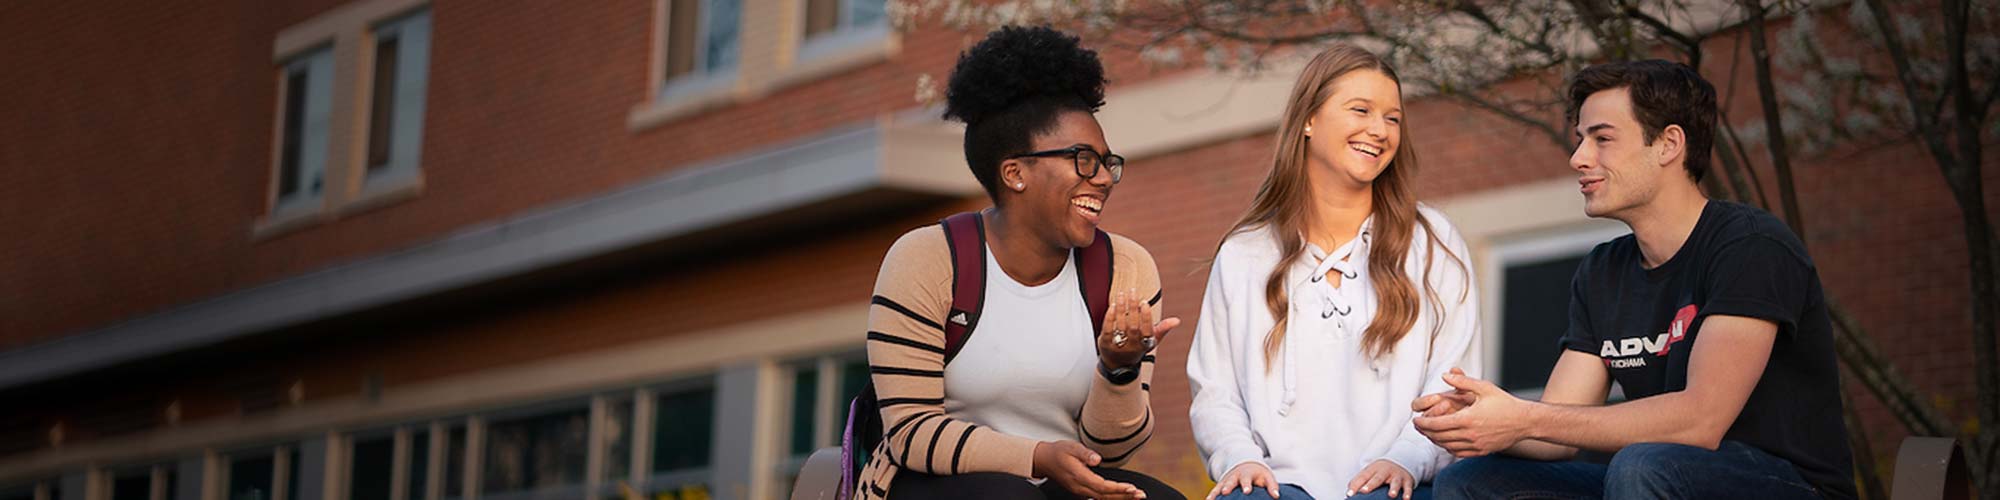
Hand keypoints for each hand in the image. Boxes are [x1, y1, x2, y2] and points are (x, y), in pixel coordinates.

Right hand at [1034, 441, 1145, 499]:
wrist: (1044, 460)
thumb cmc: (1059, 451)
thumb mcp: (1071, 447)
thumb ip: (1084, 453)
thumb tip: (1097, 459)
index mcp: (1078, 476)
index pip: (1101, 486)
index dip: (1117, 488)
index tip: (1132, 487)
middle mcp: (1080, 487)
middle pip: (1105, 496)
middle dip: (1124, 496)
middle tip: (1141, 495)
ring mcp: (1080, 491)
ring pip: (1103, 499)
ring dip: (1121, 498)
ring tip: (1137, 496)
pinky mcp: (1081, 491)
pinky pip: (1099, 497)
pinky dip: (1113, 497)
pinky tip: (1124, 496)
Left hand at [1098, 288, 1180, 368]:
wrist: (1118, 365)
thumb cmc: (1137, 348)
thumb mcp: (1151, 341)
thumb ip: (1163, 329)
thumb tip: (1176, 321)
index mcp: (1145, 344)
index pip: (1147, 330)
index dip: (1146, 317)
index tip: (1144, 302)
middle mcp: (1132, 346)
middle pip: (1133, 326)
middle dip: (1133, 308)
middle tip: (1133, 292)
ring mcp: (1118, 345)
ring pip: (1120, 326)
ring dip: (1121, 308)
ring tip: (1121, 294)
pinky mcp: (1105, 343)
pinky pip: (1107, 329)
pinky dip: (1110, 317)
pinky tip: (1112, 306)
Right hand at [1205, 461, 1277, 499]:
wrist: (1246, 465)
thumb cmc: (1259, 475)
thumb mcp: (1267, 478)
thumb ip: (1272, 486)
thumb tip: (1276, 496)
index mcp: (1248, 474)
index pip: (1247, 479)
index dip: (1246, 485)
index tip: (1247, 491)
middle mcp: (1235, 476)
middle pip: (1231, 481)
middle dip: (1228, 486)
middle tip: (1226, 492)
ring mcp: (1226, 480)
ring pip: (1220, 486)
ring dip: (1216, 492)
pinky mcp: (1221, 485)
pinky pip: (1214, 490)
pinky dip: (1211, 496)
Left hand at [1346, 460, 1413, 499]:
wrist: (1402, 460)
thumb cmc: (1382, 471)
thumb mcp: (1370, 472)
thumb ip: (1359, 481)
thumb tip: (1349, 493)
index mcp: (1373, 469)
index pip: (1363, 477)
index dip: (1355, 485)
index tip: (1350, 494)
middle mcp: (1385, 471)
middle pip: (1377, 478)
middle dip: (1370, 485)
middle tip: (1364, 491)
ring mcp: (1396, 475)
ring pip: (1395, 482)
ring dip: (1393, 489)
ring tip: (1391, 495)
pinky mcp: (1407, 480)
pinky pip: (1407, 487)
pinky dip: (1407, 493)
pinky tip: (1405, 499)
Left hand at [1413, 371, 1531, 456]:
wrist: (1525, 421)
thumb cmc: (1505, 403)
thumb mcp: (1484, 387)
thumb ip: (1463, 381)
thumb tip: (1445, 374)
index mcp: (1468, 419)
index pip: (1437, 424)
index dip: (1423, 424)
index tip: (1415, 420)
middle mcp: (1470, 435)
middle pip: (1439, 437)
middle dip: (1425, 432)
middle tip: (1418, 426)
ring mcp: (1476, 445)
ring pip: (1447, 446)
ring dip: (1435, 441)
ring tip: (1429, 433)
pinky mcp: (1481, 451)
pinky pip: (1459, 453)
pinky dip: (1448, 448)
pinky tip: (1445, 442)